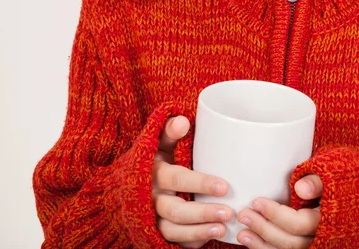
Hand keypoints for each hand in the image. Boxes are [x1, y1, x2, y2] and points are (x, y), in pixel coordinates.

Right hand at [153, 115, 234, 247]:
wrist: (131, 182)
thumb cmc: (155, 157)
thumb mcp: (159, 141)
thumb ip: (170, 130)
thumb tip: (183, 121)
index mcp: (154, 173)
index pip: (177, 179)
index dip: (200, 184)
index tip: (224, 186)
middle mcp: (151, 198)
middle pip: (175, 211)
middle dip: (202, 213)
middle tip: (228, 212)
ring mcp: (152, 217)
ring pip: (173, 230)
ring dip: (198, 231)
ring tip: (222, 227)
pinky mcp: (156, 230)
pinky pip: (173, 241)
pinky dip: (190, 241)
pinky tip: (210, 237)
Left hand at [235, 174, 322, 247]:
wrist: (336, 198)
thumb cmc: (329, 182)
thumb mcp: (327, 177)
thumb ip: (315, 182)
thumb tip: (301, 188)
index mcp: (325, 220)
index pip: (299, 224)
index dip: (276, 214)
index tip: (256, 202)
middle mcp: (319, 238)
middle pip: (290, 242)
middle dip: (264, 229)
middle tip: (243, 215)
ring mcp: (312, 245)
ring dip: (261, 245)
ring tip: (242, 234)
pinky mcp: (302, 247)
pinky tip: (251, 243)